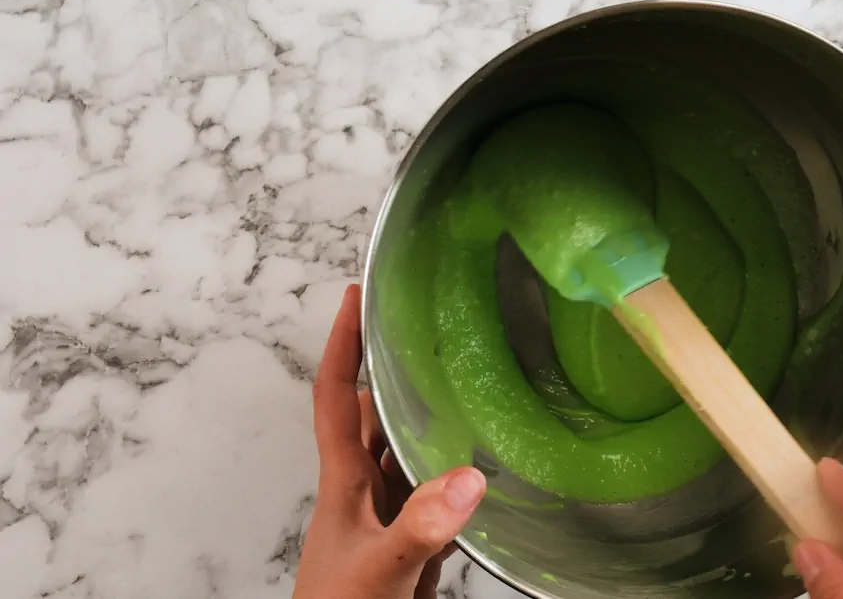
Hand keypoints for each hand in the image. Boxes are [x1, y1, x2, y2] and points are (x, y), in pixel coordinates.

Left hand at [294, 284, 487, 598]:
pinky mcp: (410, 546)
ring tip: (465, 383)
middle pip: (375, 416)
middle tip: (423, 329)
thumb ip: (420, 528)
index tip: (354, 296)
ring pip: (407, 454)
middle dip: (393, 371)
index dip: (343, 344)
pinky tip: (483, 473)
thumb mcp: (379, 569)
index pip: (337, 397)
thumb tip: (469, 479)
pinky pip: (433, 498)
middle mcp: (364, 492)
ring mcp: (387, 518)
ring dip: (429, 422)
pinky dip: (455, 481)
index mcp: (344, 482)